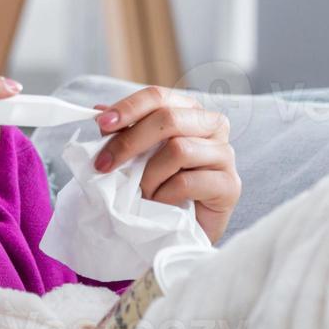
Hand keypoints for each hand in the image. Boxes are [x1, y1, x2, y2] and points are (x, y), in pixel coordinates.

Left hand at [90, 86, 240, 245]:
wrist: (179, 232)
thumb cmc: (158, 188)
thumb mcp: (136, 157)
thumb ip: (123, 132)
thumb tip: (98, 111)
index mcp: (189, 111)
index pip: (158, 96)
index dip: (128, 107)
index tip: (101, 124)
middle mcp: (213, 126)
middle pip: (168, 119)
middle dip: (129, 141)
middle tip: (104, 165)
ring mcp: (225, 155)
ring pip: (178, 150)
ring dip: (149, 175)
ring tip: (140, 193)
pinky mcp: (230, 185)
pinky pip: (188, 181)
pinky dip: (164, 195)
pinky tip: (159, 204)